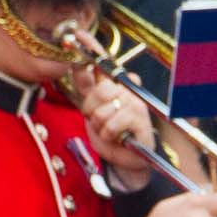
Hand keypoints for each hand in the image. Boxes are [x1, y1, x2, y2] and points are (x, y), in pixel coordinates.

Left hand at [72, 65, 156, 184]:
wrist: (126, 157)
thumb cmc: (111, 132)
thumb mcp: (93, 107)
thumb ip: (86, 87)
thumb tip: (76, 66)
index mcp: (117, 85)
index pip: (101, 67)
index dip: (89, 60)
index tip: (82, 60)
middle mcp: (129, 91)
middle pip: (101, 91)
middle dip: (92, 109)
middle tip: (98, 120)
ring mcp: (137, 105)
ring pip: (103, 111)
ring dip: (100, 125)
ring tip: (108, 130)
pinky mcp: (141, 121)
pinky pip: (112, 125)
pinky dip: (108, 135)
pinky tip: (116, 137)